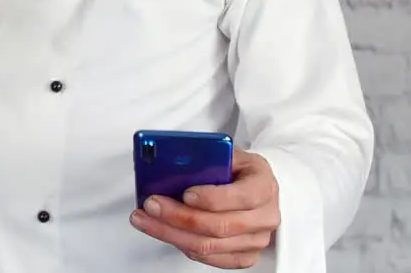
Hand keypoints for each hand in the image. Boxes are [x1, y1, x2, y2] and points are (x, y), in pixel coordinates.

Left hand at [129, 149, 279, 268]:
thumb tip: (173, 161)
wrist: (256, 187)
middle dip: (179, 216)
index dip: (212, 198)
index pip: (242, 196)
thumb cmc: (238, 169)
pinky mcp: (244, 256)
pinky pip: (209, 258)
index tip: (186, 193)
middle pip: (219, 225)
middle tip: (152, 204)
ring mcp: (256, 240)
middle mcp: (264, 216)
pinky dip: (182, 245)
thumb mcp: (228, 153)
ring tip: (146, 219)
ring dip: (172, 233)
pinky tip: (164, 231)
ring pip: (209, 245)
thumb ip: (207, 156)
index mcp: (263, 185)